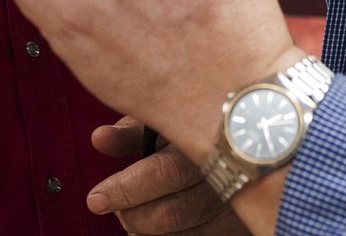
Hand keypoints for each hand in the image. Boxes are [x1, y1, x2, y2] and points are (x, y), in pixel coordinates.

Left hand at [88, 118, 248, 235]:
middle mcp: (228, 174)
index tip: (95, 198)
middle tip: (114, 208)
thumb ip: (132, 132)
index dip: (125, 189)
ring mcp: (237, 205)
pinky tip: (155, 228)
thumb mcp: (167, 120)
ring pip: (182, 234)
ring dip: (146, 231)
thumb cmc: (197, 125)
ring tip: (132, 216)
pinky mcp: (238, 225)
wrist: (249, 138)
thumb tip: (99, 139)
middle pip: (170, 213)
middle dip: (132, 215)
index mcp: (207, 139)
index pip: (164, 173)